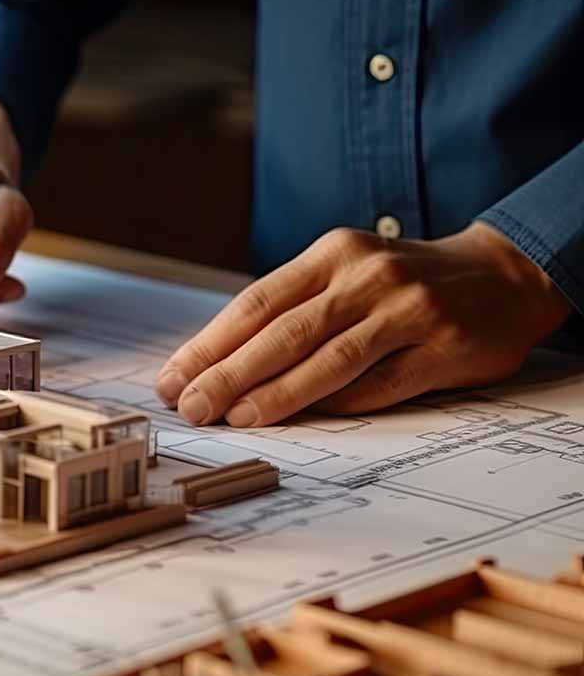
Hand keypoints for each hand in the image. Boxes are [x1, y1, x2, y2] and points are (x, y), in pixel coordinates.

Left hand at [155, 222, 571, 426]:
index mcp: (332, 254)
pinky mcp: (443, 347)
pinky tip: (304, 421)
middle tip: (189, 405)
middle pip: (284, 332)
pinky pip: (380, 385)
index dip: (210, 343)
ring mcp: (408, 310)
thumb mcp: (345, 274)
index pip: (256, 303)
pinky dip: (339, 404)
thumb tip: (218, 365)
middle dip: (229, 373)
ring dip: (276, 394)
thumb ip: (293, 310)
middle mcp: (367, 276)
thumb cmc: (401, 284)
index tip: (172, 377)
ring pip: (328, 359)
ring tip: (235, 418)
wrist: (503, 275)